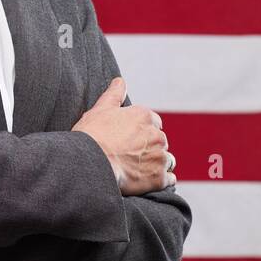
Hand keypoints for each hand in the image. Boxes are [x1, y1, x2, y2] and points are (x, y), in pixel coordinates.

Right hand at [71, 77, 174, 194]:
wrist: (90, 163)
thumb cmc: (92, 135)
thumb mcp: (100, 110)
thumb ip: (114, 94)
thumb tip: (120, 80)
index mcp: (144, 116)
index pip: (153, 121)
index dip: (140, 129)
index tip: (129, 137)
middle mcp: (157, 135)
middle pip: (160, 141)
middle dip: (149, 146)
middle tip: (129, 153)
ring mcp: (160, 157)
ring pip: (167, 159)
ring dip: (157, 162)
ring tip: (138, 168)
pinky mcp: (159, 178)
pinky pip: (169, 178)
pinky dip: (162, 179)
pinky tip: (147, 179)